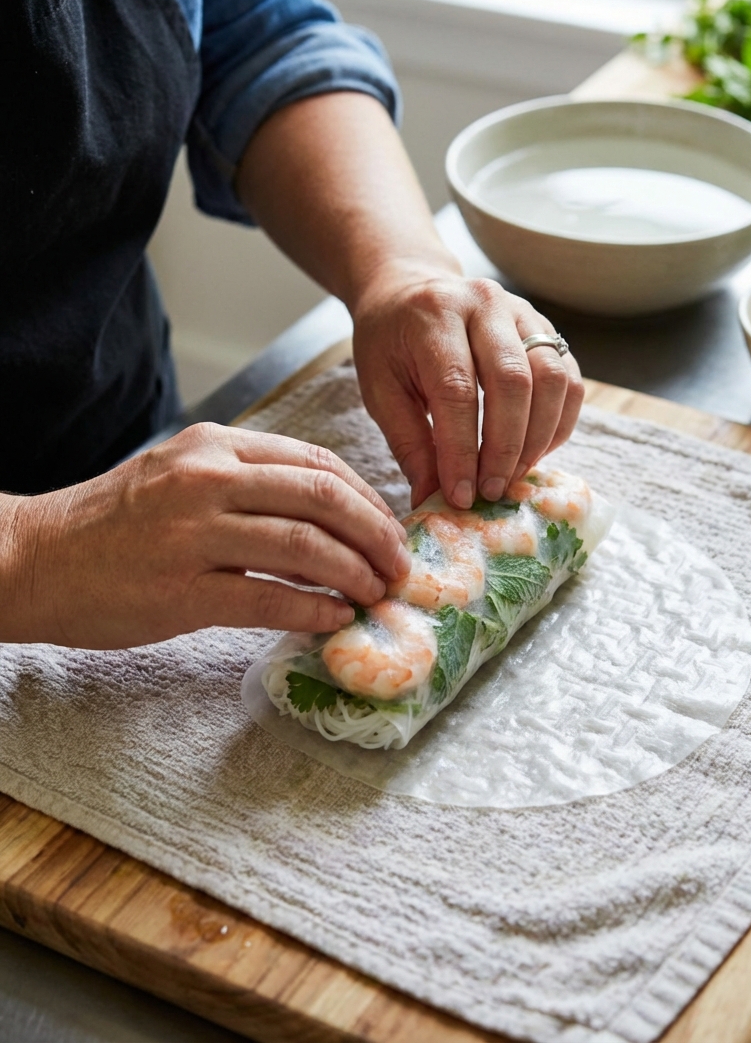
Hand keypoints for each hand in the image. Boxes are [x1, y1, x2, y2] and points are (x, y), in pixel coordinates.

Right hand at [0, 424, 409, 648]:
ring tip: (376, 594)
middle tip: (399, 564)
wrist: (35, 558)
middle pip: (322, 497)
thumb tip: (325, 513)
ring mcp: (194, 535)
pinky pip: (268, 600)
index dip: (366, 497)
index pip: (315, 461)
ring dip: (354, 574)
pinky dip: (313, 610)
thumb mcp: (180, 474)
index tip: (389, 525)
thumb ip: (247, 483)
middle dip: (374, 533)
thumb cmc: (114, 522)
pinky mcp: (181, 590)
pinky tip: (334, 618)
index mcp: (214, 446)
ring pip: (304, 547)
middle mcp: (208, 480)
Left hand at [352, 261, 583, 509]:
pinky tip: (534, 451)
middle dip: (505, 448)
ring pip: (551, 379)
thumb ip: (410, 443)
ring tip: (512, 475)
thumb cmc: (390, 342)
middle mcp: (485, 304)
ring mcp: (522, 311)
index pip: (457, 390)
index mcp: (434, 316)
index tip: (461, 495)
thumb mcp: (381, 389)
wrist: (409, 289)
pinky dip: (558, 424)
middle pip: (513, 382)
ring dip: (538, 438)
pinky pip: (569, 379)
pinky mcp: (546, 328)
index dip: (462, 450)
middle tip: (491, 491)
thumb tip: (431, 501)